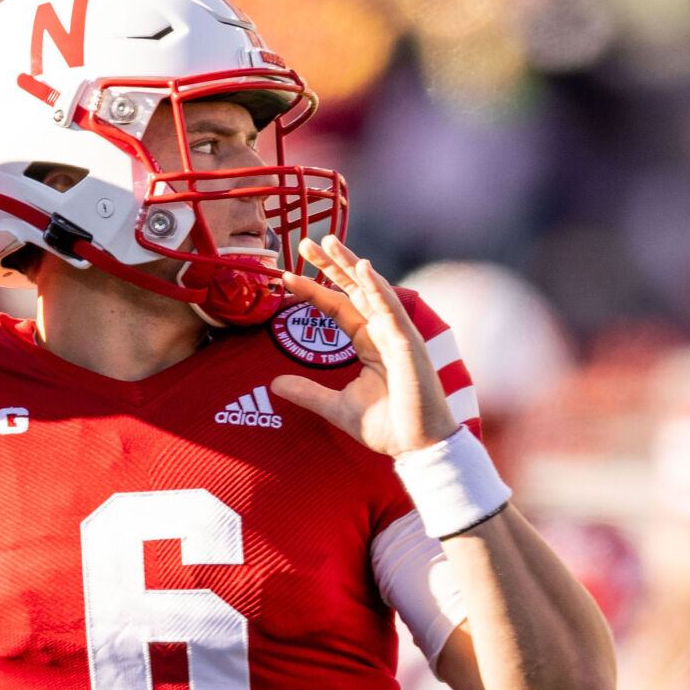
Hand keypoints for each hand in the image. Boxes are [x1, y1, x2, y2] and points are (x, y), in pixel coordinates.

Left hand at [269, 235, 458, 456]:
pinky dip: (378, 288)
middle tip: (307, 241)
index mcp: (369, 343)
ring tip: (330, 241)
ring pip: (373, 291)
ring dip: (352, 265)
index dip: (314, 290)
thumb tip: (273, 384)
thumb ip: (307, 393)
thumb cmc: (387, 427)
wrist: (416, 448)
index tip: (286, 276)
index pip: (338, 308)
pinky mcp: (409, 345)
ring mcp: (398, 336)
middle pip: (355, 290)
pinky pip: (392, 311)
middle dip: (332, 265)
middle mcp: (384, 333)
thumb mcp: (336, 408)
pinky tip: (363, 268)